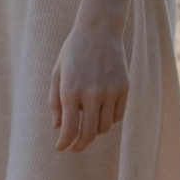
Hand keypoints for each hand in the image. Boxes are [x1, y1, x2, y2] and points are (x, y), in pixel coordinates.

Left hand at [50, 18, 130, 154]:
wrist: (100, 31)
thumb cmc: (73, 52)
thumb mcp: (57, 74)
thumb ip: (55, 102)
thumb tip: (58, 128)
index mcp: (70, 90)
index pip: (69, 129)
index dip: (65, 143)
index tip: (62, 148)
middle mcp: (91, 94)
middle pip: (89, 134)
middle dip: (80, 145)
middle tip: (74, 147)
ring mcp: (110, 92)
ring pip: (104, 127)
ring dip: (94, 132)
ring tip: (86, 127)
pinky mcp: (124, 89)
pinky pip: (117, 116)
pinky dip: (108, 120)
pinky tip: (100, 115)